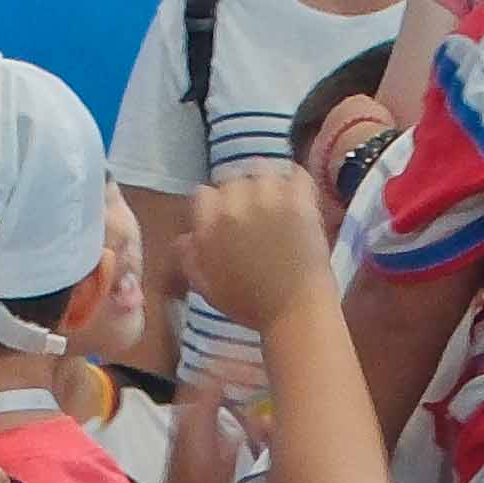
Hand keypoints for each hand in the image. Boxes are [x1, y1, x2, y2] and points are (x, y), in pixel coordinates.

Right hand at [181, 158, 334, 340]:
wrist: (296, 312)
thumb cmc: (250, 306)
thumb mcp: (207, 287)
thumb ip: (189, 259)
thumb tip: (184, 237)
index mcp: (209, 226)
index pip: (202, 194)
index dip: (213, 205)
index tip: (224, 217)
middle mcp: (234, 206)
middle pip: (232, 179)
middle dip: (239, 192)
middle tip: (252, 210)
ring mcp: (269, 200)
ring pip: (262, 170)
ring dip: (266, 183)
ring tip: (274, 199)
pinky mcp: (300, 202)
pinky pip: (297, 173)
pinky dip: (296, 178)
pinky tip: (295, 191)